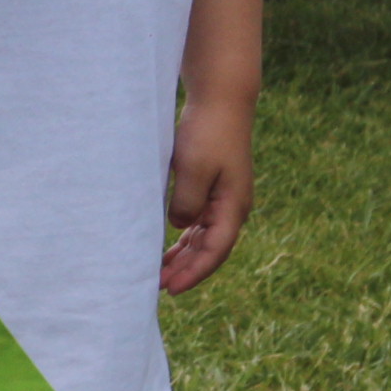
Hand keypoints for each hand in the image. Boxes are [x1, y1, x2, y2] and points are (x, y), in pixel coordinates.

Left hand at [159, 97, 254, 292]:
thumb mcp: (192, 170)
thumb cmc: (207, 133)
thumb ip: (186, 203)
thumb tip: (179, 227)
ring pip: (203, 237)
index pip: (215, 251)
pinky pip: (199, 221)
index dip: (193, 272)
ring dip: (184, 255)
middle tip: (157, 286)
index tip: (171, 288)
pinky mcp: (213, 187)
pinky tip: (168, 245)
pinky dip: (184, 236)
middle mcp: (232, 207)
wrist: (221, 102)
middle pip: (209, 249)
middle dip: (186, 270)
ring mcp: (224, 198)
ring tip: (160, 272)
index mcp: (233, 206)